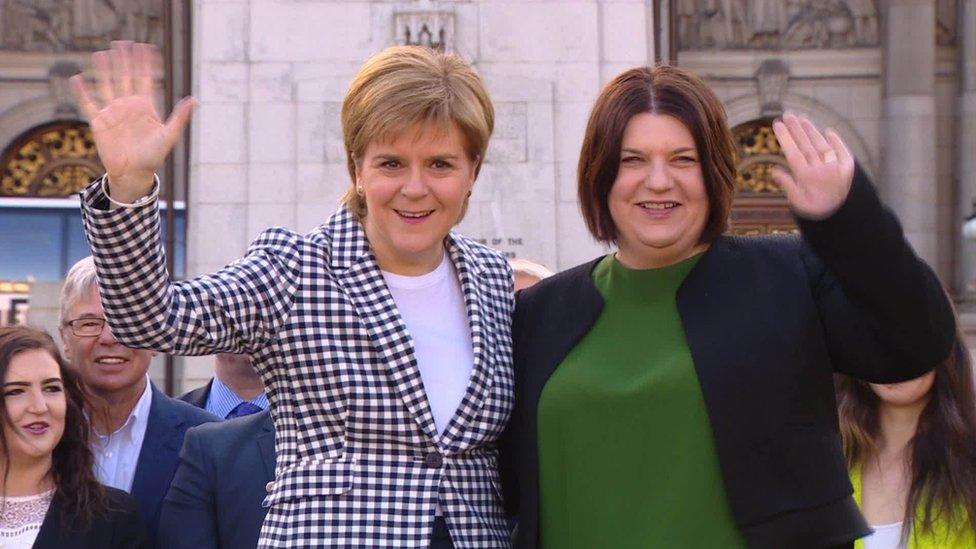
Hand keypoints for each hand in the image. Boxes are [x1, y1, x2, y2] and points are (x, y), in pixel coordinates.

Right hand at [70, 41, 194, 202]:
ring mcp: (113, 112)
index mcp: (145, 106)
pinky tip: (77, 78)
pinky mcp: (99, 123)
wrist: (134, 173)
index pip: (145, 79)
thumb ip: (180, 117)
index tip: (146, 46)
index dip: (145, 63)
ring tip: (102, 54)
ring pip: (107, 86)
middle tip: (122, 42)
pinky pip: (89, 104)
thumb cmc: (153, 156)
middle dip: (124, 61)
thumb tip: (194, 99)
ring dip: (104, 71)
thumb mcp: (169, 135)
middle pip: (125, 77)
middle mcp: (128, 105)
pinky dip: (83, 92)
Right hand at [771, 113, 854, 219]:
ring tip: (802, 118)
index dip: (785, 137)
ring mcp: (835, 166)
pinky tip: (828, 131)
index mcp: (807, 177)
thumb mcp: (798, 203)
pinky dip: (835, 140)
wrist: (844, 217)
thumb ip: (788, 186)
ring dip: (811, 130)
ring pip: (821, 144)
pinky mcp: (848, 167)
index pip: (793, 152)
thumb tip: (775, 171)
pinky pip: (841, 150)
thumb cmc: (816, 211)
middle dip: (796, 128)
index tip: (777, 124)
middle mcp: (821, 168)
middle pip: (806, 144)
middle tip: (787, 114)